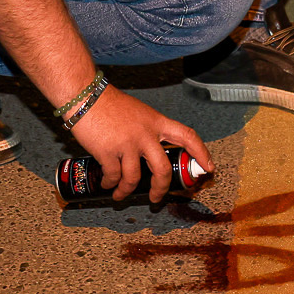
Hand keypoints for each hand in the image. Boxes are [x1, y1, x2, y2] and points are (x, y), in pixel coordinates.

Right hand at [69, 87, 214, 202]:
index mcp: (156, 121)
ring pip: (134, 178)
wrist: (84, 95)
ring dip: (127, 191)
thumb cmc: (108, 103)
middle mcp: (145, 134)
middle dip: (161, 188)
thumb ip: (147, 129)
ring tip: (121, 195)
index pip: (187, 136)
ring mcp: (127, 144)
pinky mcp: (108, 151)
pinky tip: (107, 184)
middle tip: (156, 198)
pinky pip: (113, 176)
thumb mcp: (138, 112)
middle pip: (162, 168)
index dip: (201, 152)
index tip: (208, 166)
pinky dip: (110, 184)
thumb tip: (151, 151)